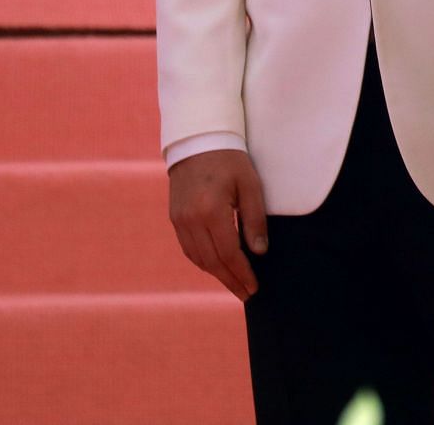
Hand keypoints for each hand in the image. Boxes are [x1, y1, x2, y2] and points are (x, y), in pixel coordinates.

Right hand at [168, 148, 268, 300]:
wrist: (198, 140)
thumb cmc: (230, 160)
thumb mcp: (250, 185)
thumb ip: (255, 220)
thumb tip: (259, 252)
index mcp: (211, 210)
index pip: (228, 253)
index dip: (242, 273)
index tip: (254, 287)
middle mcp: (191, 219)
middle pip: (212, 261)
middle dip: (230, 280)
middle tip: (246, 294)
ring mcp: (179, 219)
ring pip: (198, 258)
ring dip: (216, 274)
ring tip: (234, 283)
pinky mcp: (175, 217)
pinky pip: (188, 248)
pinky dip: (203, 261)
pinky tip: (216, 266)